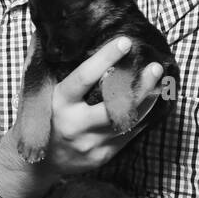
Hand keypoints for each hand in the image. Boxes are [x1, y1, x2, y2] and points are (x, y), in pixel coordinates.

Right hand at [40, 36, 162, 174]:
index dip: (106, 58)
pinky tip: (152, 103)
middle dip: (138, 86)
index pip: (84, 77)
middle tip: (155, 67)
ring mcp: (90, 142)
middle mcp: (75, 124)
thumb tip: (52, 34)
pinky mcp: (103, 155)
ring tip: (160, 83)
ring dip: (147, 101)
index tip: (125, 42)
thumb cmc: (40, 119)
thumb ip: (47, 68)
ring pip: (127, 120)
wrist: (38, 164)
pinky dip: (142, 117)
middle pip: (114, 105)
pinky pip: (129, 134)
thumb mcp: (37, 93)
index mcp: (59, 103)